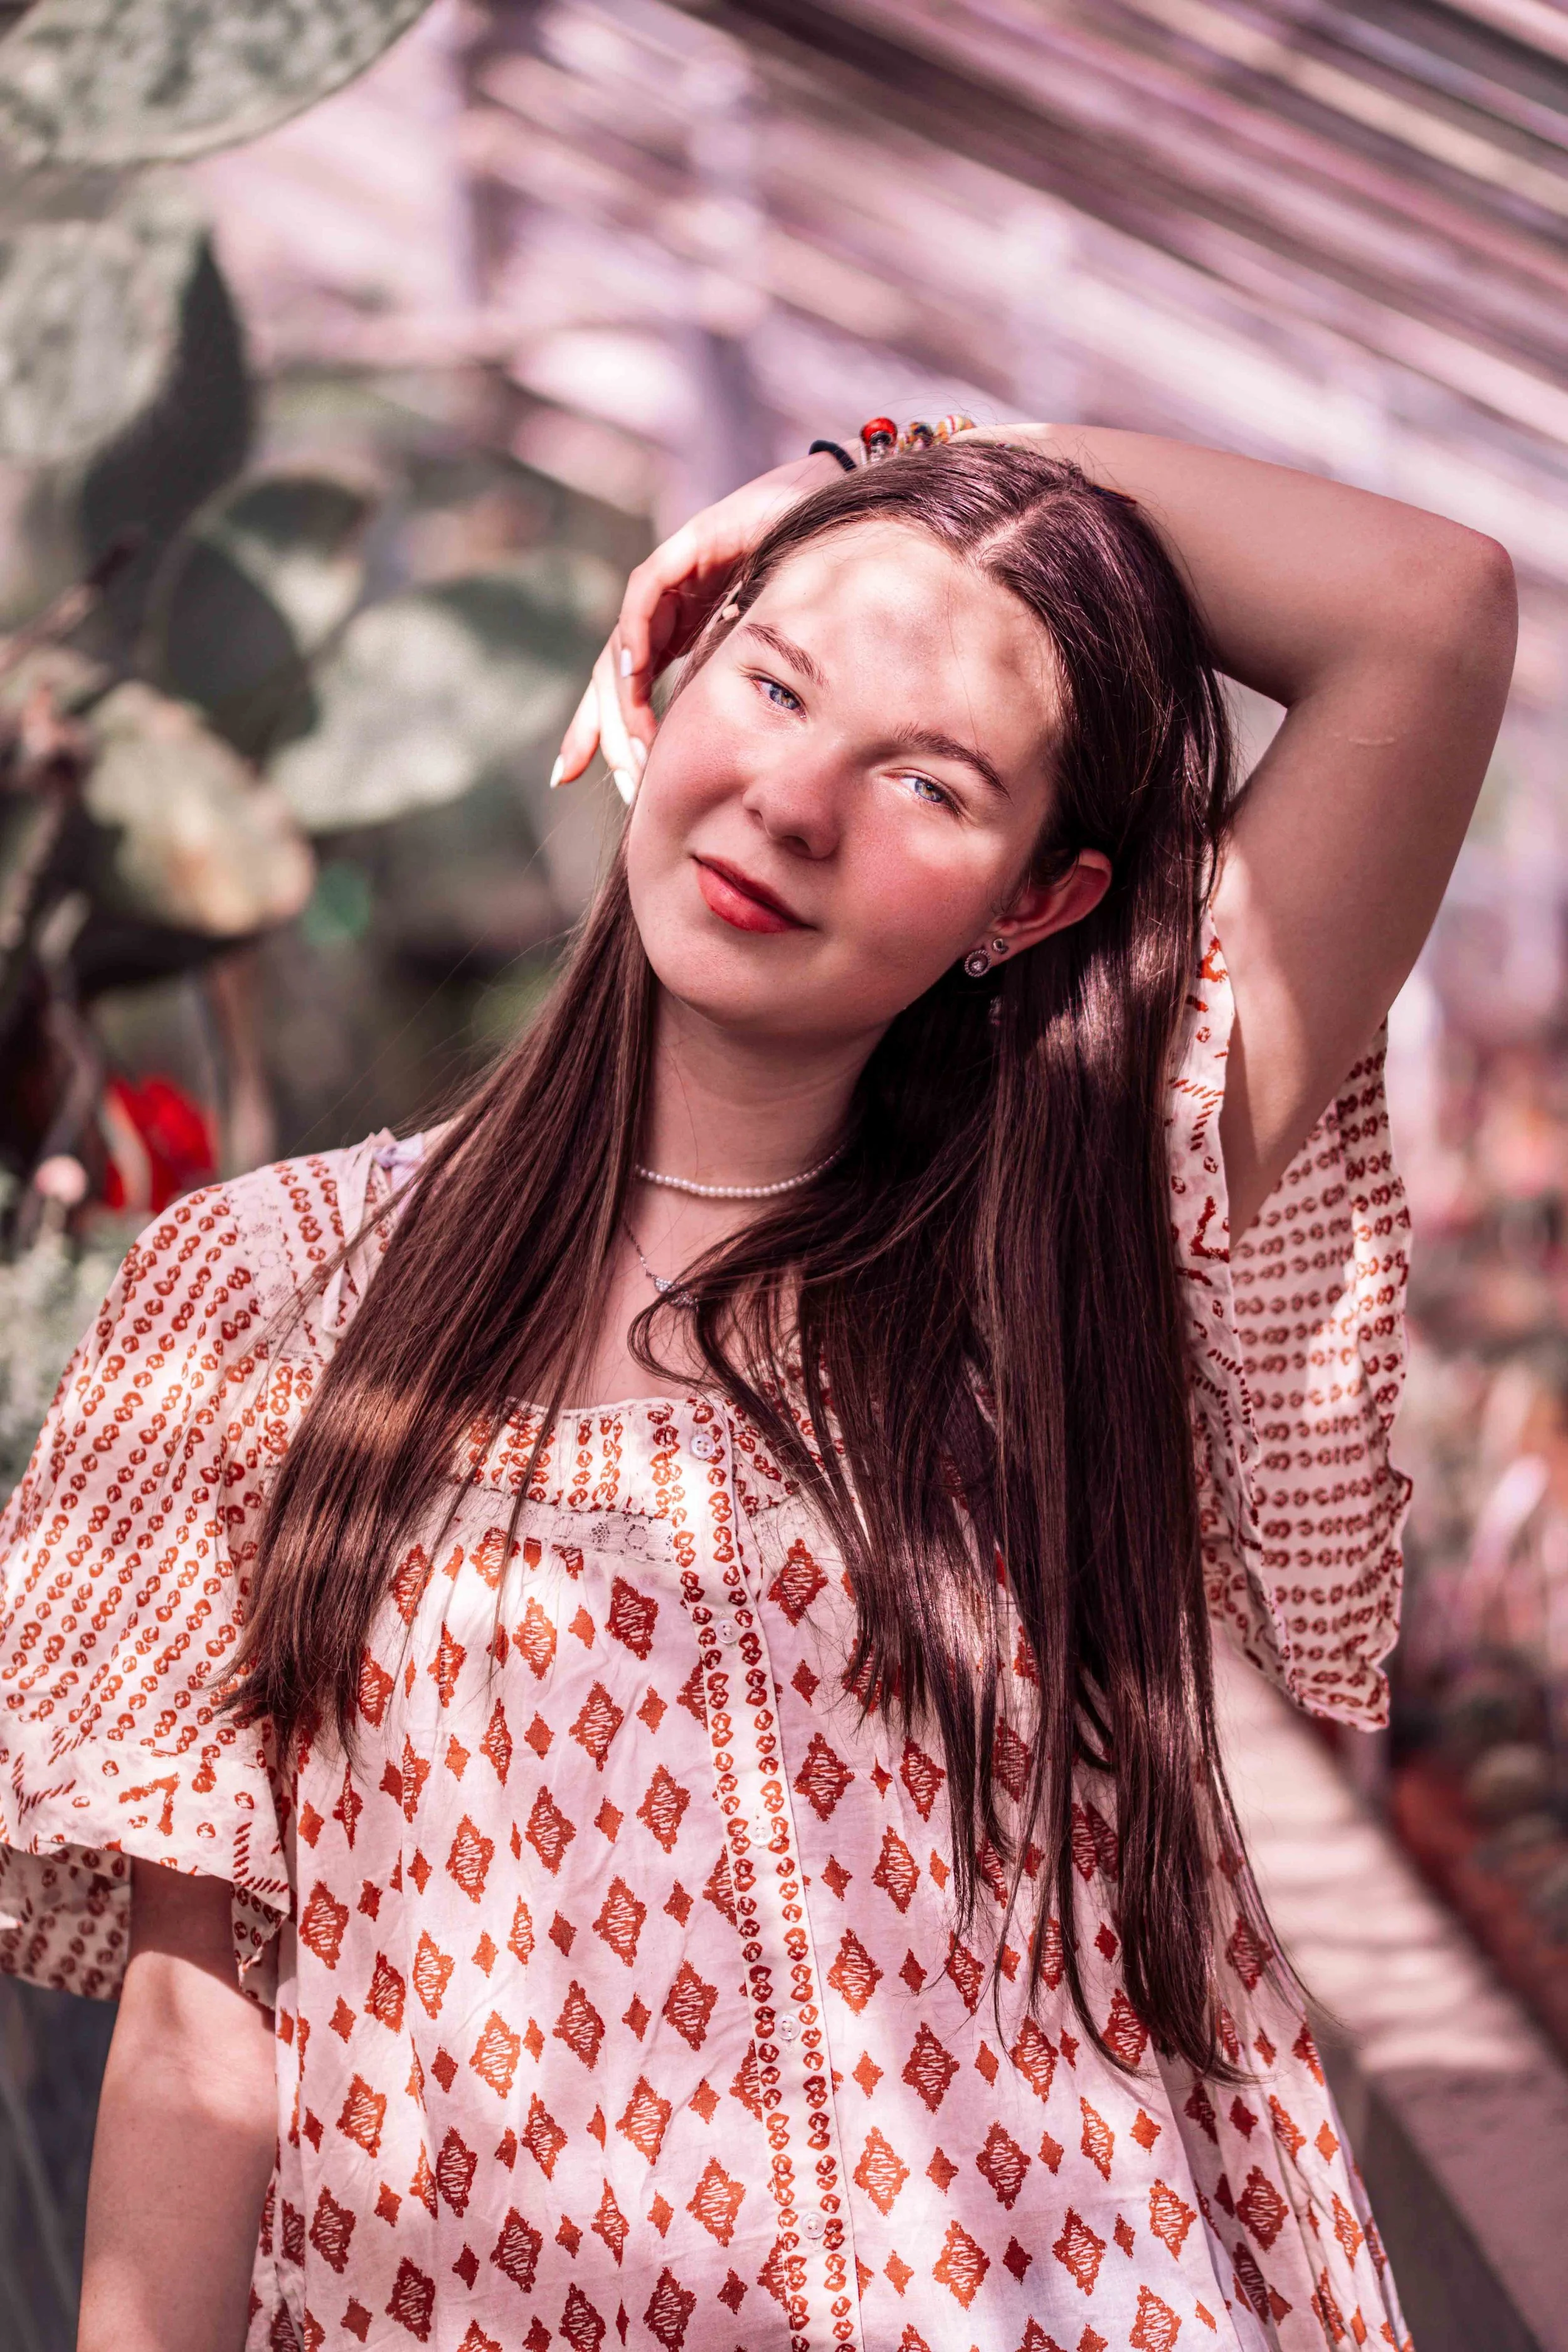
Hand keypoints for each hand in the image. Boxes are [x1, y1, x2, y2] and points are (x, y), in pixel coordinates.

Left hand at [551, 451, 844, 798]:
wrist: (847, 515)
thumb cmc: (822, 582)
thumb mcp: (776, 656)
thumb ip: (748, 691)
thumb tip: (744, 754)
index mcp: (683, 633)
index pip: (628, 688)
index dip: (600, 731)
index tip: (577, 776)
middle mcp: (668, 608)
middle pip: (614, 675)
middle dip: (598, 729)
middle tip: (592, 777)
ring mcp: (675, 577)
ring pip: (623, 646)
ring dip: (622, 702)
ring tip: (632, 750)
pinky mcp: (689, 545)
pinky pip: (646, 595)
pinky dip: (636, 634)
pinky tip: (635, 674)